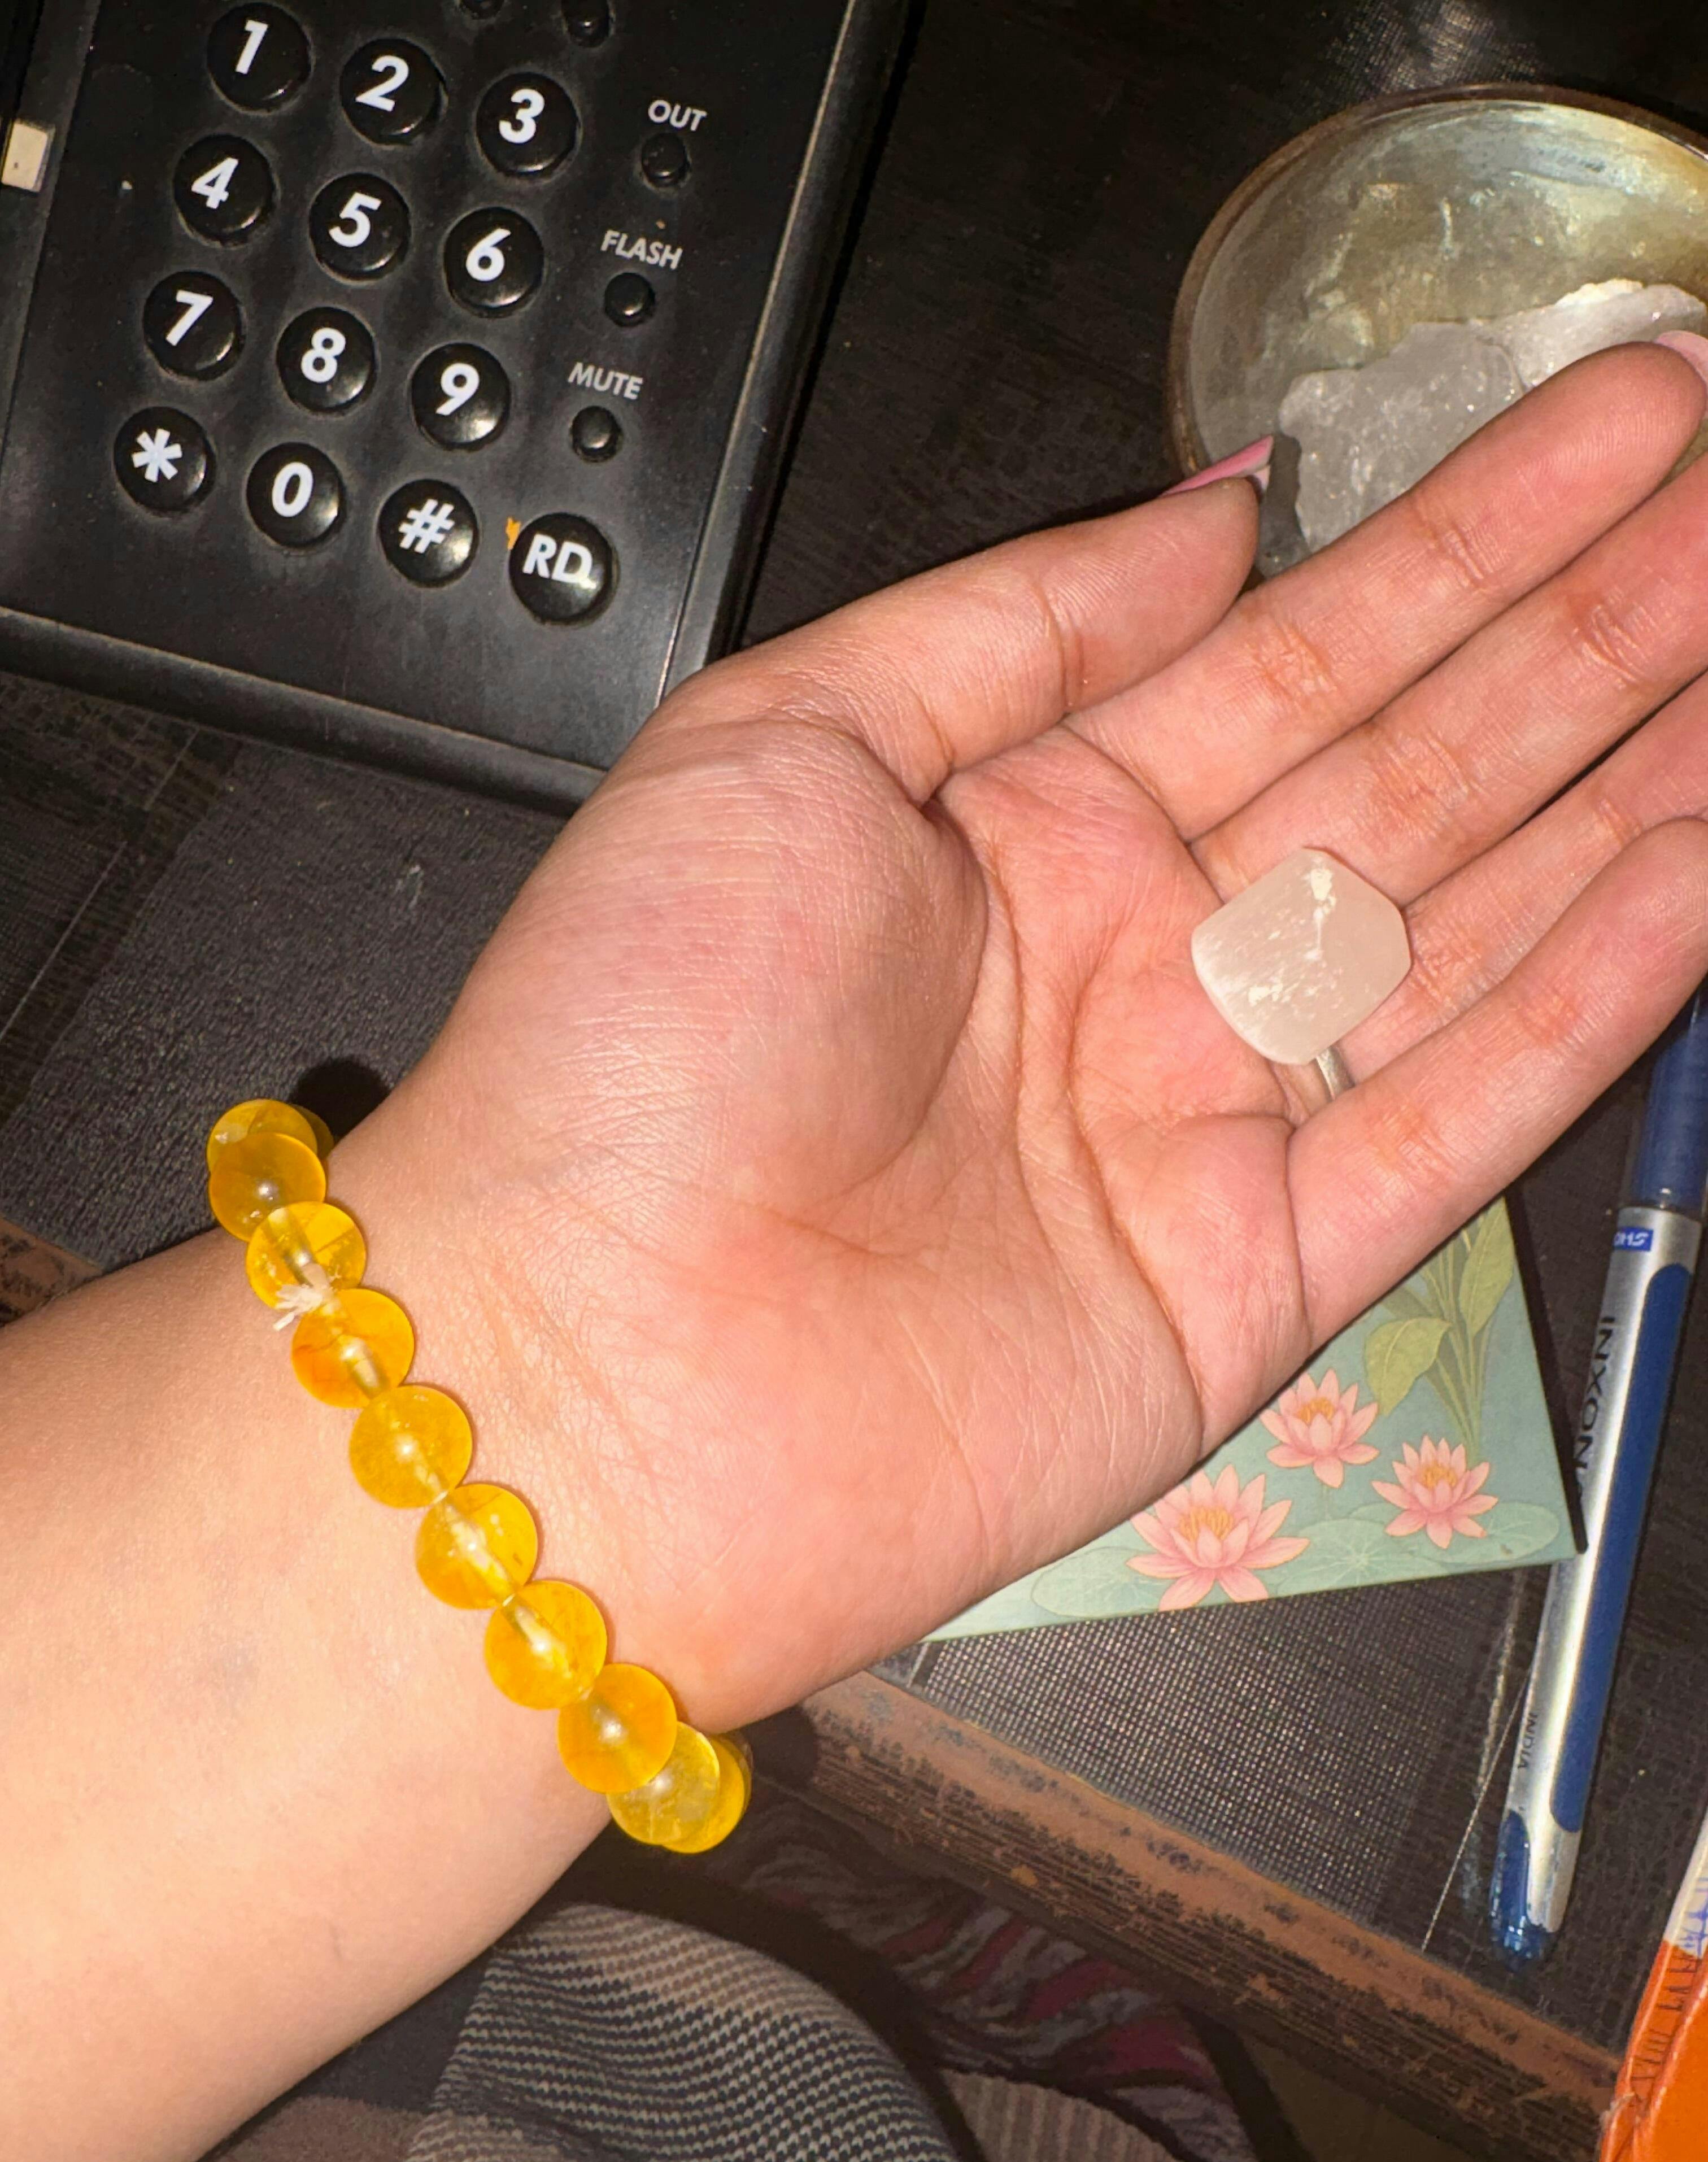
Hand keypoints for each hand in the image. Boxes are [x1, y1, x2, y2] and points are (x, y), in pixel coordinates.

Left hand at [363, 347, 1707, 1728]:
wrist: (579, 1378)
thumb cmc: (623, 1056)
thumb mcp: (780, 746)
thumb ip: (1019, 624)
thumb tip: (1215, 514)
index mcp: (1017, 827)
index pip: (1292, 650)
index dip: (1462, 538)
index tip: (1607, 432)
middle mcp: (1130, 965)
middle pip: (1412, 765)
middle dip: (1586, 633)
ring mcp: (1204, 1124)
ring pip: (1471, 921)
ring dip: (1629, 787)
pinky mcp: (1251, 1280)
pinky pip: (1455, 1112)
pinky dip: (1588, 996)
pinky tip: (1697, 860)